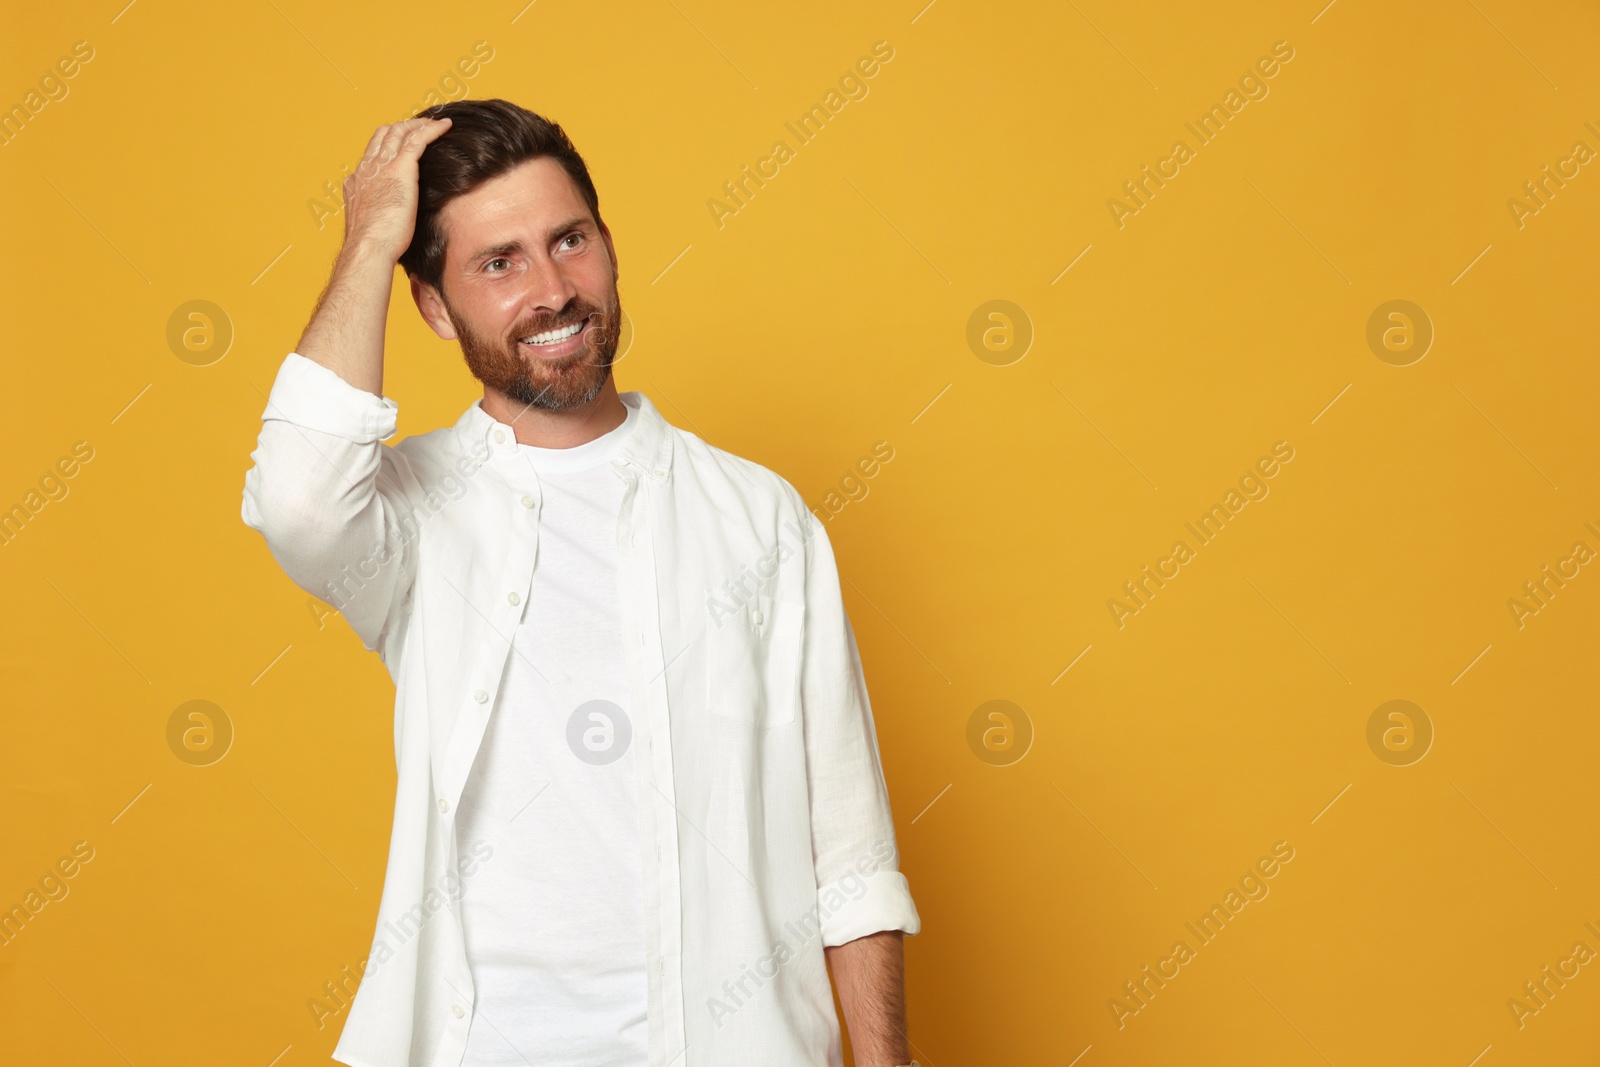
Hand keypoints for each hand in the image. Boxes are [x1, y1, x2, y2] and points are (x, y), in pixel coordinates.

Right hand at [341, 117, 453, 265]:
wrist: (368, 247)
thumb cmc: (372, 247)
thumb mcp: (371, 226)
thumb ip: (379, 216)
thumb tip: (391, 226)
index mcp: (358, 180)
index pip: (373, 152)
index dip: (388, 143)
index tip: (403, 143)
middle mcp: (368, 168)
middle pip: (384, 134)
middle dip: (403, 127)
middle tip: (422, 127)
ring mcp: (382, 166)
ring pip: (400, 132)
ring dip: (419, 124)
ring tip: (436, 123)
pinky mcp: (400, 169)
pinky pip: (418, 139)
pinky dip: (432, 129)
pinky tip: (446, 126)